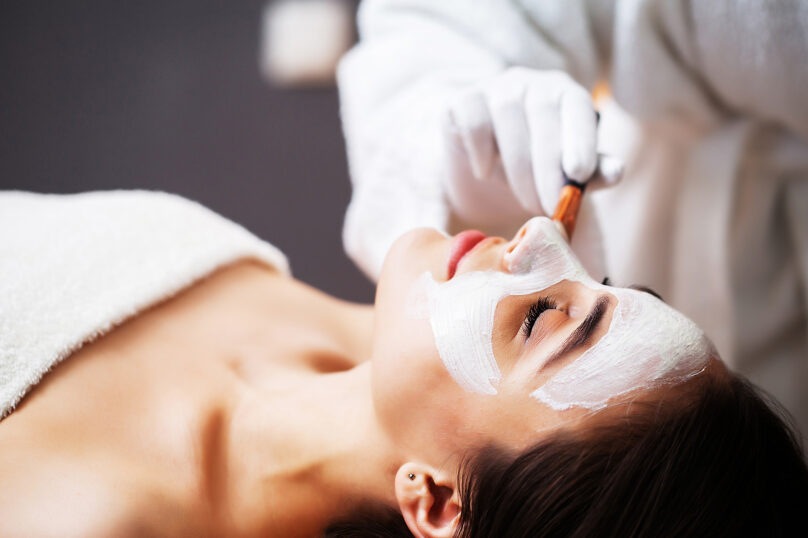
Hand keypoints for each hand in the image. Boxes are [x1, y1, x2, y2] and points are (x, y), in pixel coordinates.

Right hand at [442, 67, 621, 219]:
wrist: (482, 169)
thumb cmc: (533, 171)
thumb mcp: (564, 175)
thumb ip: (593, 172)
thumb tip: (617, 172)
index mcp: (563, 94)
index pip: (577, 104)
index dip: (580, 137)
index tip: (580, 174)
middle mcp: (531, 84)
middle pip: (542, 113)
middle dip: (547, 167)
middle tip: (550, 207)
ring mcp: (494, 88)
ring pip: (507, 113)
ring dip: (517, 166)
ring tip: (525, 200)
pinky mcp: (462, 101)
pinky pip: (473, 120)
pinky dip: (481, 151)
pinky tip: (486, 172)